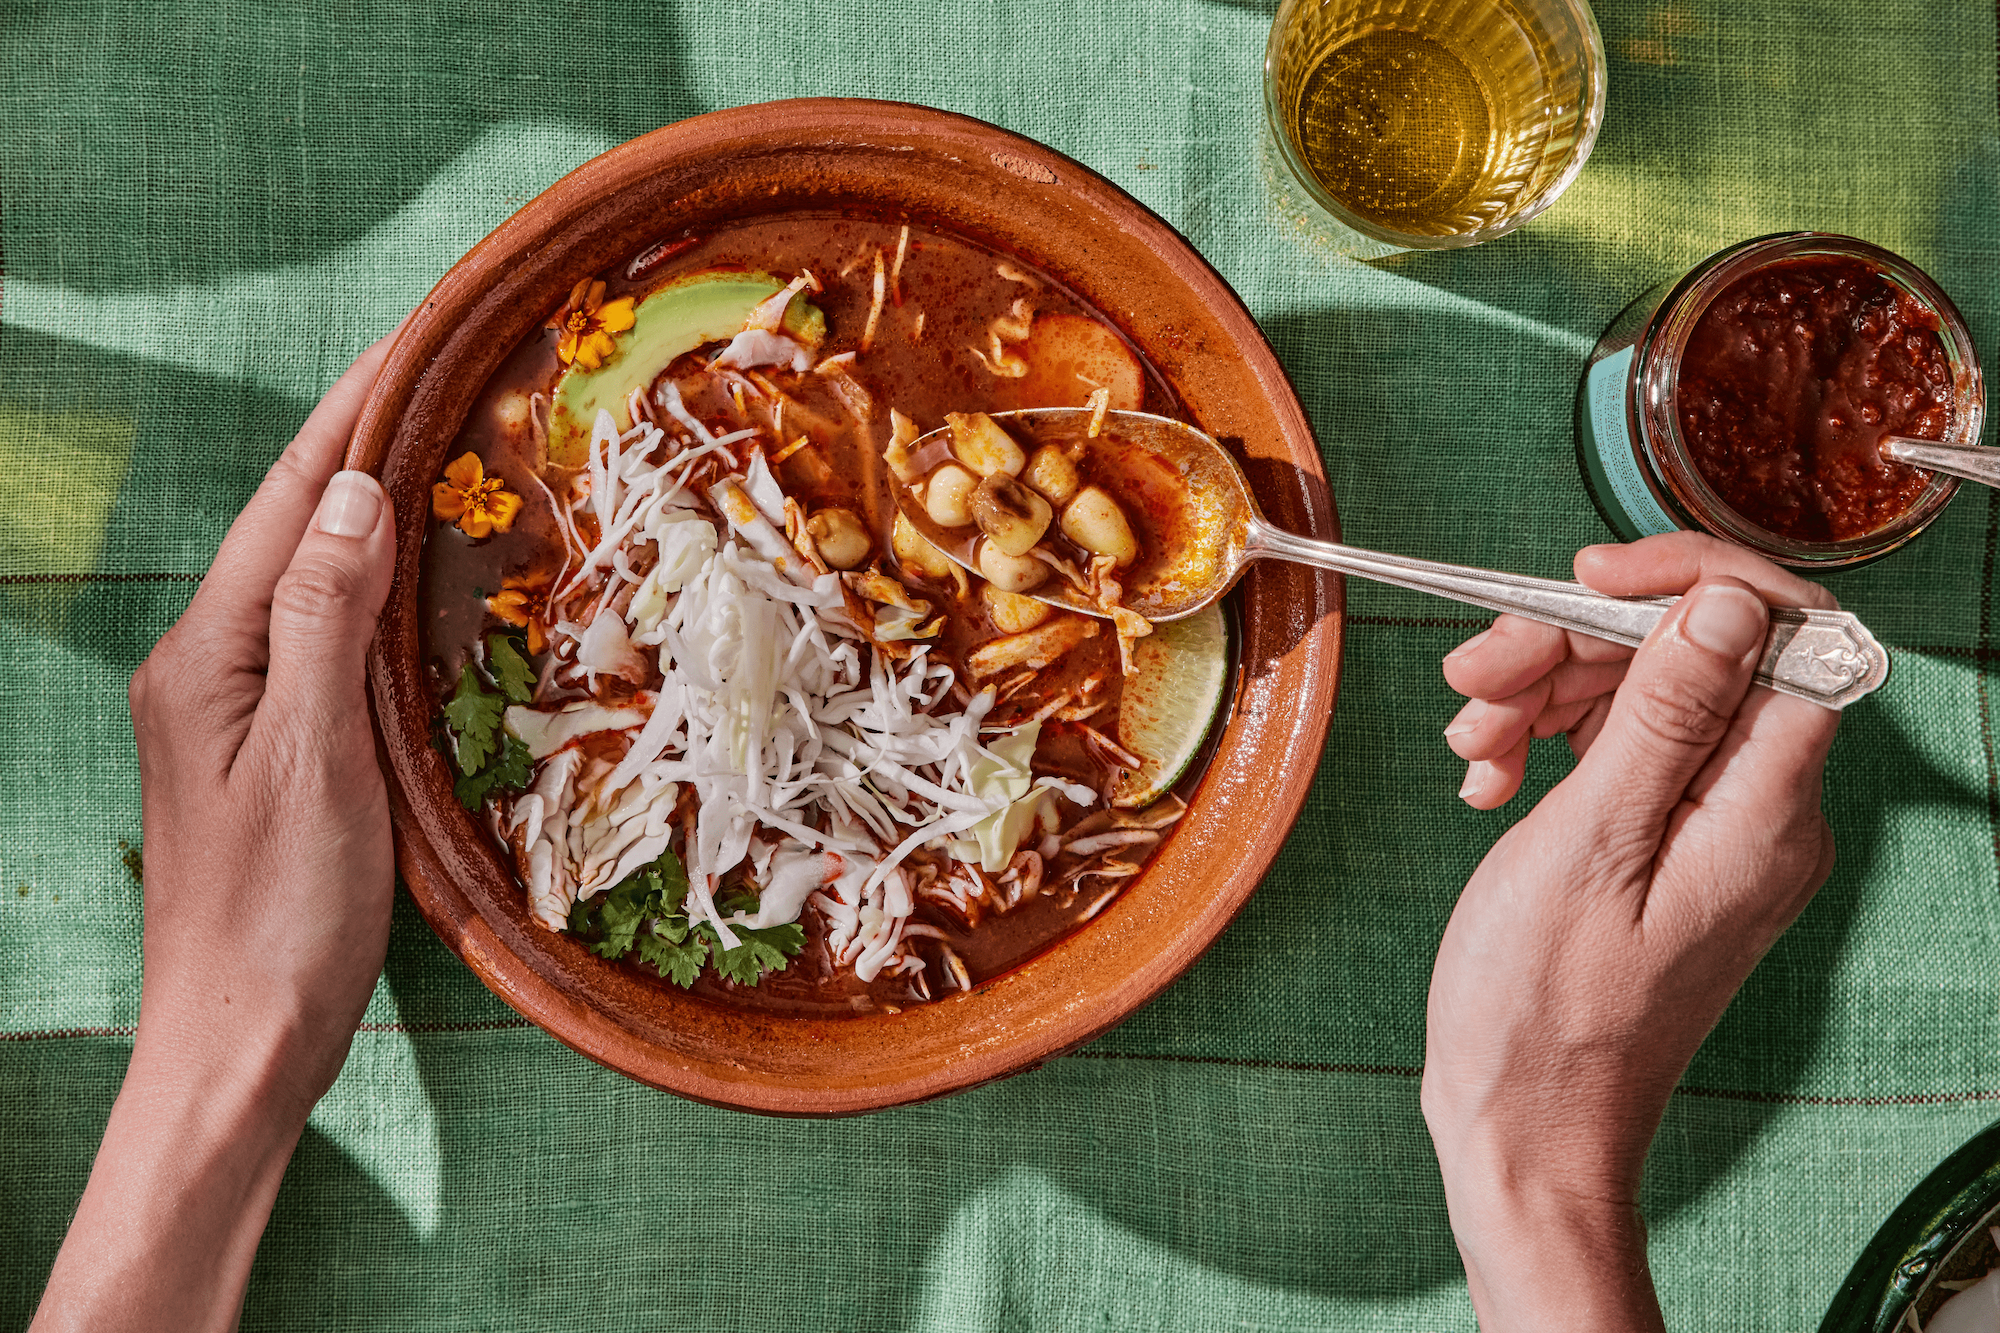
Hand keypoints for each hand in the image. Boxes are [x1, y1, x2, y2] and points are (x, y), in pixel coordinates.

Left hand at [33, 335, 399, 1332]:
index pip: (291, 502)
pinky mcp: (270, 751)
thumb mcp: (311, 763)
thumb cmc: (277, 921)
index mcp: (207, 656)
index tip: (417, 337)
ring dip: (372, 506)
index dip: (353, 413)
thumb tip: (357, 493)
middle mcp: (209, 666)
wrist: (239, 1047)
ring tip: (445, 446)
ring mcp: (234, 710)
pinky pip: (325, 635)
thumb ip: (325, 621)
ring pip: (310, 578)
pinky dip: (375, 585)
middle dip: (365, 440)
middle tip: (447, 373)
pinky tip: (420, 579)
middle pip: (294, 525)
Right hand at [1421, 532, 1841, 1331]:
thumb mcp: (1589, 846)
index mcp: (1765, 813)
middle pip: (1691, 658)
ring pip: (1642, 696)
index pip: (1779, 636)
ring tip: (1471, 738)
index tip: (1589, 578)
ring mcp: (1709, 831)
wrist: (1523, 1129)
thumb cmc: (1545, 1017)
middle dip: (1577, 643)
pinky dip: (1545, 743)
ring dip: (1544, 692)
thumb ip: (1663, 719)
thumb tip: (1725, 606)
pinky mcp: (1660, 846)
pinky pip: (1615, 751)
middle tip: (1479, 672)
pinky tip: (1488, 777)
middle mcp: (1757, 814)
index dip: (1688, 583)